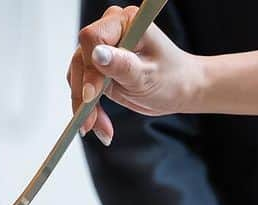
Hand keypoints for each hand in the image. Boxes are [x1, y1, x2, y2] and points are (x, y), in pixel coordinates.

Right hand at [68, 5, 203, 144]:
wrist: (179, 88)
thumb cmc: (172, 78)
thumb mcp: (148, 75)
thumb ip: (122, 65)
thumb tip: (98, 55)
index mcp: (126, 22)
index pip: (92, 38)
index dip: (89, 68)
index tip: (92, 96)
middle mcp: (112, 29)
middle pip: (81, 59)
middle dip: (85, 94)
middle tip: (92, 123)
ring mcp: (103, 47)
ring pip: (78, 75)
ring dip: (85, 105)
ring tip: (99, 128)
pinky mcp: (98, 65)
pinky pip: (83, 85)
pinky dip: (89, 107)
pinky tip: (98, 123)